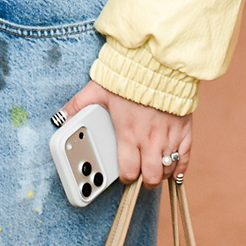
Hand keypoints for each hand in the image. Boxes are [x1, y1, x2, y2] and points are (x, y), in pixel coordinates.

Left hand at [58, 80, 192, 186]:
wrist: (159, 64)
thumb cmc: (129, 76)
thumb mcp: (98, 90)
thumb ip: (78, 105)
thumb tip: (60, 117)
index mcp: (128, 134)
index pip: (128, 171)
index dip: (126, 178)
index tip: (124, 175)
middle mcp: (150, 140)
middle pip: (151, 177)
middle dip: (145, 181)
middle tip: (140, 175)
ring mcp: (169, 137)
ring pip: (167, 170)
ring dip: (160, 173)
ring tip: (153, 168)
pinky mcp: (185, 131)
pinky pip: (184, 158)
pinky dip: (179, 167)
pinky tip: (173, 170)